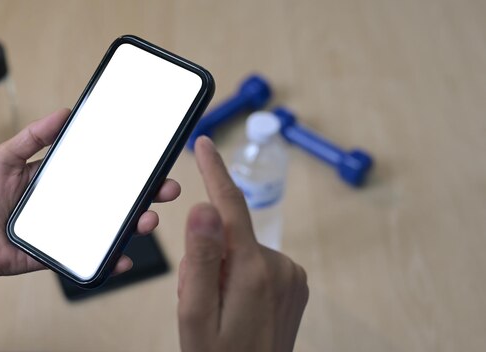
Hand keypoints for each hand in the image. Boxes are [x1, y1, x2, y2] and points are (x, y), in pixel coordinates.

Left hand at [0, 108, 180, 314]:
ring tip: (148, 219)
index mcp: (60, 181)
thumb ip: (33, 137)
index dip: (126, 167)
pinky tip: (125, 258)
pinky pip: (89, 259)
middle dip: (145, 195)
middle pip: (114, 200)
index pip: (100, 171)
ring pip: (110, 229)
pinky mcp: (60, 256)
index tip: (150, 159)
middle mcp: (70, 205)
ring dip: (135, 225)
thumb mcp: (3, 158)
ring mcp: (68, 231)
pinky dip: (109, 261)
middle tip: (167, 189)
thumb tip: (65, 112)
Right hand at [178, 137, 307, 351]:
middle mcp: (279, 267)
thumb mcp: (195, 313)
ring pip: (240, 250)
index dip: (214, 172)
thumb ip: (200, 259)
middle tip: (199, 297)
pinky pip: (256, 262)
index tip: (204, 143)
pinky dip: (239, 275)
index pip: (230, 206)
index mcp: (252, 271)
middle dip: (206, 254)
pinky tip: (236, 305)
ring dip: (221, 268)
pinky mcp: (294, 283)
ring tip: (219, 307)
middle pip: (228, 235)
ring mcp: (291, 276)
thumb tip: (205, 209)